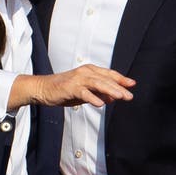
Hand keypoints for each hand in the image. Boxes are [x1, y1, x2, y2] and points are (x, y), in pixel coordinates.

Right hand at [10, 64, 135, 108]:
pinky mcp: (70, 87)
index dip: (121, 79)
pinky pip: (84, 92)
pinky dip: (93, 97)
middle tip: (129, 96)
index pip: (109, 74)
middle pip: (106, 79)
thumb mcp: (84, 92)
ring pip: (97, 83)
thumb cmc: (63, 90)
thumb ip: (98, 93)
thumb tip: (112, 98)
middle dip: (119, 87)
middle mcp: (85, 72)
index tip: (132, 84)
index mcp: (89, 70)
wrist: (43, 89)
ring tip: (120, 97)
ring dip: (110, 90)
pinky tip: (101, 104)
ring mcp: (77, 79)